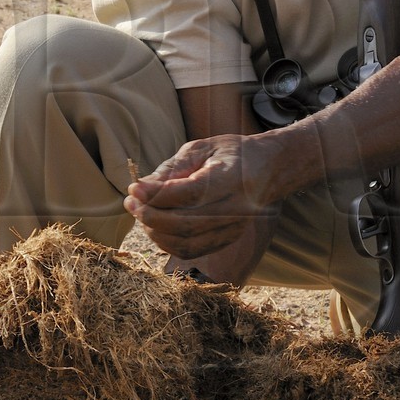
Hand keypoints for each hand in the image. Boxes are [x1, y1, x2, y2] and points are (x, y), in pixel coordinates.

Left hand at [125, 133, 279, 272]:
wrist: (267, 170)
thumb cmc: (230, 154)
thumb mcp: (200, 149)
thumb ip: (171, 169)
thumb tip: (140, 189)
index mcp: (230, 179)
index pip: (188, 194)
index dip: (156, 195)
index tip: (134, 188)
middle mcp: (235, 209)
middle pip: (185, 224)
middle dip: (150, 215)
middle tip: (131, 202)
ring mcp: (233, 229)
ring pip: (186, 242)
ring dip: (155, 232)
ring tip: (140, 213)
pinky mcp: (227, 240)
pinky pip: (192, 251)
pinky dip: (168, 243)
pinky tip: (155, 227)